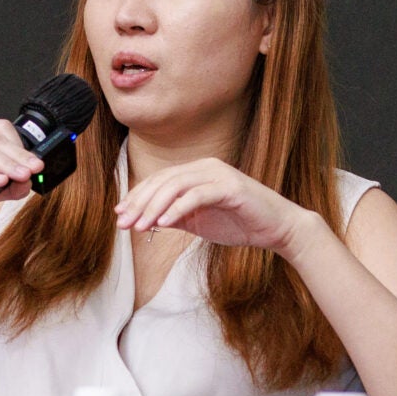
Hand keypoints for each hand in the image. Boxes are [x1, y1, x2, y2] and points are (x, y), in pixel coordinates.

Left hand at [115, 157, 310, 253]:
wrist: (277, 228)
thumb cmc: (240, 223)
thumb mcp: (200, 222)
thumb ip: (175, 217)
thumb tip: (145, 220)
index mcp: (197, 172)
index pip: (159, 181)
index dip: (136, 197)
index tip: (119, 216)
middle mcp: (206, 167)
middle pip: (163, 181)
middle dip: (140, 203)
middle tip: (123, 224)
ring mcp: (218, 174)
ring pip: (176, 186)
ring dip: (154, 207)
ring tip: (139, 227)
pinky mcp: (231, 187)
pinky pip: (197, 196)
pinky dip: (177, 209)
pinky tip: (162, 224)